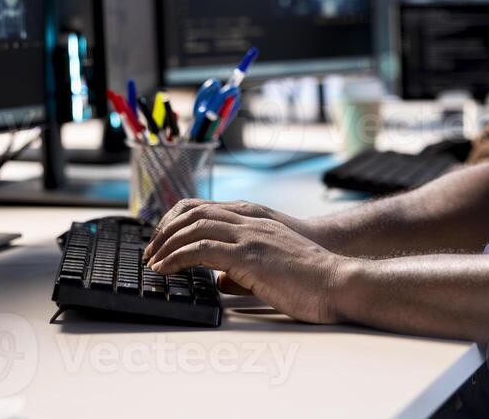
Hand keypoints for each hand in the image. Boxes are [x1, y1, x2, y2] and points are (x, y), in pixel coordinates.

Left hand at [144, 199, 352, 323]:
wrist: (338, 281)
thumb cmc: (310, 278)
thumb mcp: (271, 265)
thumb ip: (243, 267)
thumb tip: (220, 280)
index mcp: (255, 218)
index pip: (205, 207)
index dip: (177, 220)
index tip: (162, 239)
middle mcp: (249, 220)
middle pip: (193, 212)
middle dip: (165, 231)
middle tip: (150, 251)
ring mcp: (249, 235)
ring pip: (193, 227)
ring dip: (166, 244)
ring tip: (152, 262)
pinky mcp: (249, 255)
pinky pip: (201, 249)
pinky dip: (176, 258)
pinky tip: (165, 269)